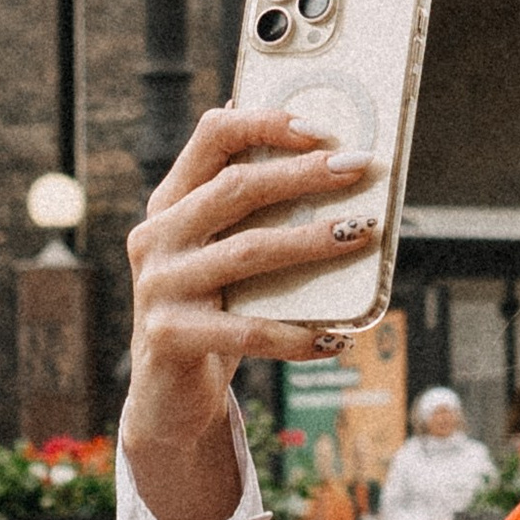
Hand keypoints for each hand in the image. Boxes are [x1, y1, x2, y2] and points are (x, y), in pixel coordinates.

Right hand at [120, 106, 375, 519]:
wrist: (167, 396)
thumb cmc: (213, 310)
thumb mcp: (221, 254)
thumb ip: (251, 213)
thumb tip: (326, 159)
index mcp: (170, 204)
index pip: (212, 138)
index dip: (265, 123)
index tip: (321, 128)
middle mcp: (157, 237)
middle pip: (235, 187)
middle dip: (303, 174)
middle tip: (358, 168)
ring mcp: (159, 286)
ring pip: (247, 251)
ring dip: (310, 241)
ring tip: (362, 233)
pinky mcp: (170, 336)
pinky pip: (248, 330)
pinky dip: (298, 334)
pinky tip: (337, 336)